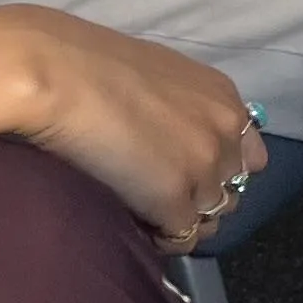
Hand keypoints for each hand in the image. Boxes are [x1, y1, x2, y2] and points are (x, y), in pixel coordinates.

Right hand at [0, 7, 264, 250]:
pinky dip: (160, 238)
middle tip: (159, 197)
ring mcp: (204, 168)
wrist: (54, 74)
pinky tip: (134, 225)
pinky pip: (180, 239)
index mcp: (223, 98)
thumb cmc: (86, 64)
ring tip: (144, 213)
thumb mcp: (155, 76)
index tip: (184, 174)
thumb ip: (180, 106)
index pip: (248, 154)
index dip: (217, 170)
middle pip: (232, 190)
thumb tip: (169, 134)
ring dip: (180, 220)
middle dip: (200, 198)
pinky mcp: (175, 200)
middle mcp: (225, 133)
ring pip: (210, 218)